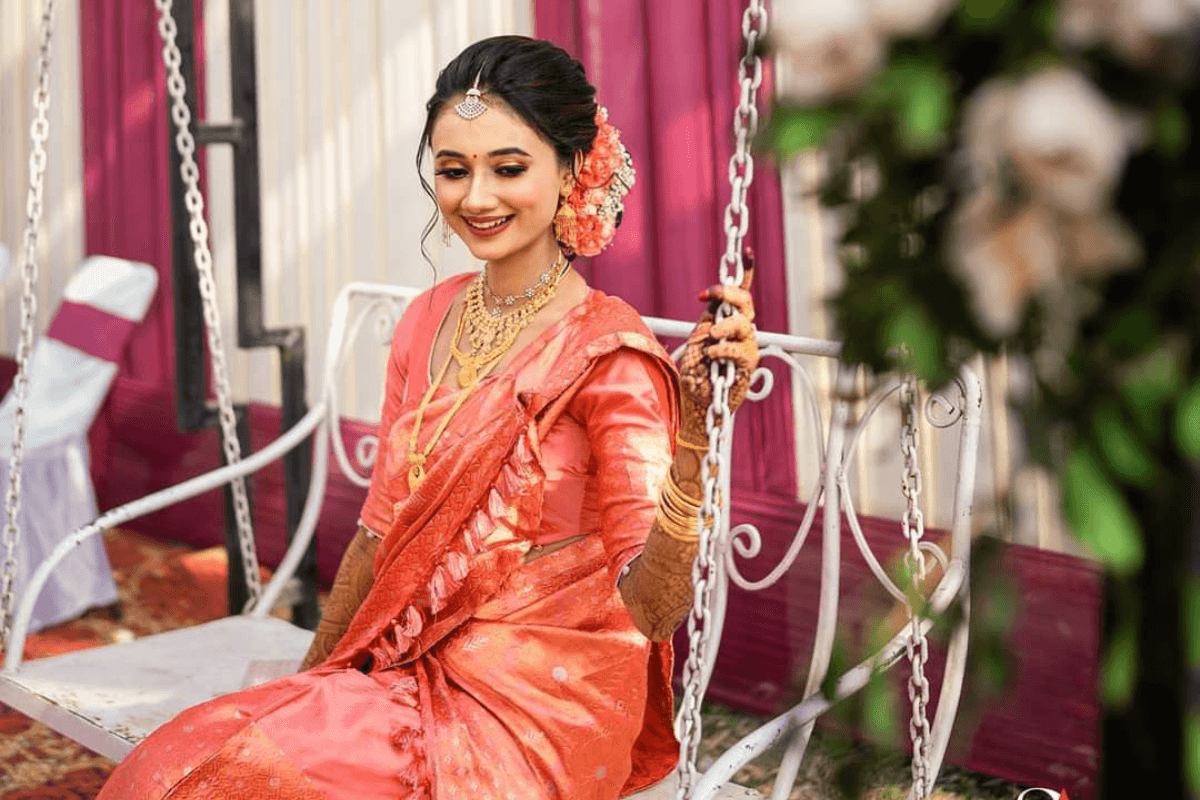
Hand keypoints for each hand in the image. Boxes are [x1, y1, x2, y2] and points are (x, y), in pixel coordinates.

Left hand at [678, 250, 759, 436]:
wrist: (697, 397)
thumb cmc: (696, 369)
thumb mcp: (698, 337)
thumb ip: (709, 318)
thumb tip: (715, 297)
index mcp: (728, 319)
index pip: (741, 292)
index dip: (747, 271)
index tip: (748, 252)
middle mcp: (741, 329)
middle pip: (745, 301)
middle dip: (728, 293)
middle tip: (709, 294)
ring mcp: (746, 344)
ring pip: (744, 323)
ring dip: (724, 326)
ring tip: (711, 337)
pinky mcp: (747, 362)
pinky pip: (740, 348)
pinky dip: (723, 349)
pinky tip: (713, 355)